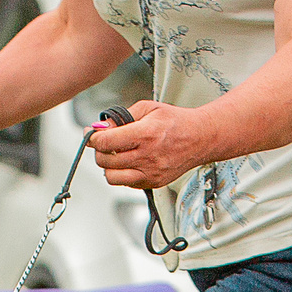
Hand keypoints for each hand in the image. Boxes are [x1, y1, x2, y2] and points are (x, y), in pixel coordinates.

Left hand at [88, 101, 209, 190]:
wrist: (200, 138)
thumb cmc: (176, 122)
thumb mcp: (148, 108)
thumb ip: (121, 118)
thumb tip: (100, 128)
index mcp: (146, 134)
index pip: (106, 142)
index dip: (93, 138)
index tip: (90, 135)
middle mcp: (147, 157)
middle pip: (105, 161)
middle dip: (99, 150)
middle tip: (104, 143)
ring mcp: (151, 173)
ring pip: (112, 177)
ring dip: (108, 166)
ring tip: (115, 155)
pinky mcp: (153, 183)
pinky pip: (126, 183)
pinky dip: (122, 173)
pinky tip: (129, 161)